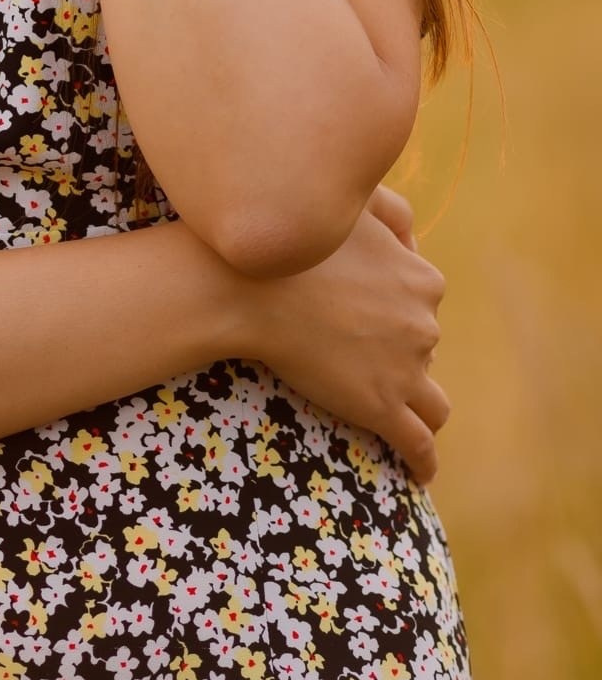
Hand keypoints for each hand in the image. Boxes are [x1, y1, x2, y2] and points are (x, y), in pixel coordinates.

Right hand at [233, 183, 450, 486]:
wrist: (248, 285)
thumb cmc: (292, 241)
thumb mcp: (352, 206)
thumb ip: (392, 210)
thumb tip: (415, 234)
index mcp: (422, 278)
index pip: (425, 299)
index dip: (398, 307)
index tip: (372, 315)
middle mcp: (424, 324)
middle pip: (423, 347)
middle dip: (400, 352)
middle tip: (358, 355)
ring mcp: (406, 369)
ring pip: (432, 403)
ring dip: (419, 408)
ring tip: (401, 418)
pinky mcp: (381, 407)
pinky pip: (418, 444)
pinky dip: (423, 461)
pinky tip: (419, 473)